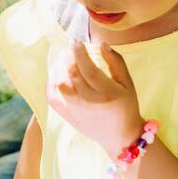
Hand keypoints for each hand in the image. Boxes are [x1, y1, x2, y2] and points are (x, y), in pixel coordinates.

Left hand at [46, 41, 142, 159]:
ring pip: (60, 84)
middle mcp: (90, 102)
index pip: (88, 69)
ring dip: (58, 67)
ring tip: (63, 58)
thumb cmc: (126, 106)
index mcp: (107, 93)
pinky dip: (50, 83)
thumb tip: (102, 44)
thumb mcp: (127, 83)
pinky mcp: (67, 116)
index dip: (79, 53)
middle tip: (69, 47)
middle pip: (72, 74)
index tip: (76, 42)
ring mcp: (76, 110)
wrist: (120, 136)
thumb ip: (116, 61)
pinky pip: (52, 97)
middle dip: (68, 56)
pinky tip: (56, 73)